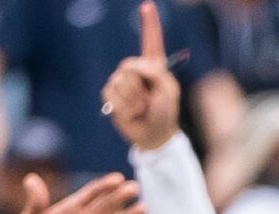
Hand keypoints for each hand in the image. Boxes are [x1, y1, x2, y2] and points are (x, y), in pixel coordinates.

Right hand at [101, 1, 182, 154]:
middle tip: (149, 101)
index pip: (151, 41)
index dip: (149, 23)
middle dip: (140, 87)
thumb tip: (131, 66)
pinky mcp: (111, 94)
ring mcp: (122, 81)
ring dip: (133, 100)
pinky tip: (131, 113)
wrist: (153, 136)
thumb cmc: (164, 114)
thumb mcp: (167, 91)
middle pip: (129, 66)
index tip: (148, 6)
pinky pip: (111, 94)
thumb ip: (154, 73)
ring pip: (120, 81)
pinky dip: (124, 107)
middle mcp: (136, 70)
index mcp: (154, 66)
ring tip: (141, 108)